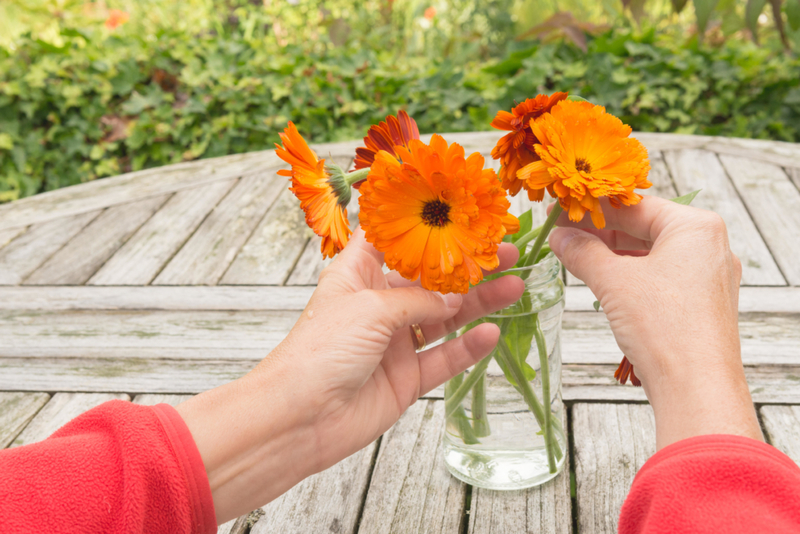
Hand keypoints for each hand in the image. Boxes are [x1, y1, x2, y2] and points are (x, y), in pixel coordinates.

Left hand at [177, 229, 523, 522]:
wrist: (299, 418)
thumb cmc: (319, 351)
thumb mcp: (370, 309)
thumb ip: (418, 301)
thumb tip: (455, 299)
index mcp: (358, 276)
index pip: (394, 242)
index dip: (425, 227)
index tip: (461, 213)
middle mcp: (377, 305)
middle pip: (430, 279)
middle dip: (466, 265)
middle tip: (506, 252)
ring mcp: (394, 343)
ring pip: (445, 317)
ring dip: (478, 303)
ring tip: (514, 285)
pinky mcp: (406, 378)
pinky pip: (444, 358)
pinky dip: (468, 347)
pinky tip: (492, 332)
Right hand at [547, 195, 761, 449]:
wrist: (697, 389)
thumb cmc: (664, 327)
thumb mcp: (614, 281)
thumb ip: (583, 251)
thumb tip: (559, 236)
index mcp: (696, 227)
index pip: (635, 206)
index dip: (592, 208)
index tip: (561, 211)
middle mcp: (709, 246)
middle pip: (644, 228)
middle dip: (601, 232)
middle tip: (562, 233)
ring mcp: (708, 277)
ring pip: (650, 253)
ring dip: (611, 254)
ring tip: (575, 256)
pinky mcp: (702, 304)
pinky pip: (660, 277)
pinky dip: (629, 275)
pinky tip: (601, 281)